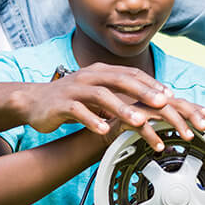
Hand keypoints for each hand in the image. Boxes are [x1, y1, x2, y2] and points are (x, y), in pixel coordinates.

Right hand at [20, 62, 204, 144]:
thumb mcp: (97, 93)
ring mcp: (75, 89)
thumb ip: (120, 95)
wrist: (34, 101)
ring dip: (122, 108)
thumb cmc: (71, 99)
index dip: (151, 83)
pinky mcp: (61, 104)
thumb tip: (150, 103)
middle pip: (120, 80)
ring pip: (101, 95)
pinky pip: (78, 111)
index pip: (131, 74)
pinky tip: (104, 131)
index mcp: (101, 72)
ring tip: (138, 122)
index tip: (170, 96)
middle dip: (143, 91)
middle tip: (163, 104)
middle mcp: (90, 76)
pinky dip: (93, 120)